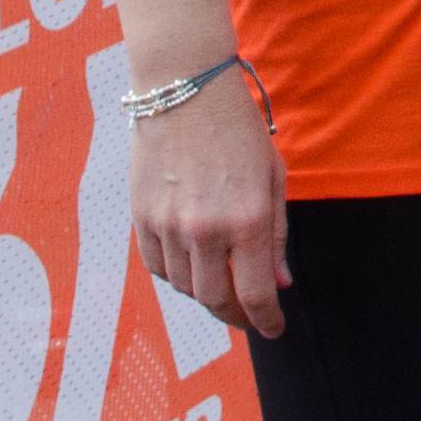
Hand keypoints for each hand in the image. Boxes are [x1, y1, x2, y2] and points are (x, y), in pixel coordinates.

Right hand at [128, 71, 290, 337]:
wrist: (185, 91)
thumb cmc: (238, 130)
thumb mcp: (272, 176)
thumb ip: (276, 234)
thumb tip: (278, 283)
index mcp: (247, 218)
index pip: (255, 293)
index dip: (266, 320)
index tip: (274, 329)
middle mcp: (205, 229)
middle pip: (216, 300)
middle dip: (236, 316)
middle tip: (249, 317)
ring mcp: (168, 226)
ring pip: (185, 287)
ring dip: (206, 294)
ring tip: (223, 284)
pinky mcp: (141, 218)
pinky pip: (158, 267)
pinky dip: (176, 275)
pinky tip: (192, 266)